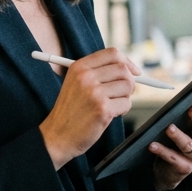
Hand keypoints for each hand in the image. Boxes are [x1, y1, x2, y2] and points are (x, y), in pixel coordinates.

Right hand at [39, 48, 138, 169]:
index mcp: (79, 67)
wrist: (57, 136)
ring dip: (125, 97)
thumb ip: (98, 73)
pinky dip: (123, 110)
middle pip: (123, 69)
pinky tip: (110, 115)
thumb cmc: (71, 112)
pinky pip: (127, 103)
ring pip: (128, 85)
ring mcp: (94, 93)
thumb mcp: (76, 84)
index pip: (112, 54)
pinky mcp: (102, 109)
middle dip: (129, 82)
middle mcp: (86, 77)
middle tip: (122, 93)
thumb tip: (130, 69)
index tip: (134, 72)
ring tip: (113, 105)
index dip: (127, 62)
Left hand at [149, 87, 191, 190]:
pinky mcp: (184, 168)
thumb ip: (188, 115)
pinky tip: (152, 145)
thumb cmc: (178, 140)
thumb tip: (183, 97)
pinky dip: (162, 151)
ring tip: (169, 128)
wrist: (170, 170)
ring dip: (178, 136)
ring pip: (187, 145)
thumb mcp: (186, 127)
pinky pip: (172, 158)